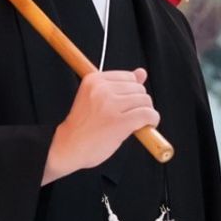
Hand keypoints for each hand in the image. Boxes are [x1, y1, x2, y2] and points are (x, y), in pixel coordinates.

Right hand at [42, 68, 158, 184]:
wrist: (67, 148)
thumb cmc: (83, 125)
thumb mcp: (97, 99)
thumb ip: (120, 85)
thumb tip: (142, 72)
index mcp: (94, 80)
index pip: (128, 77)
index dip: (132, 92)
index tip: (126, 105)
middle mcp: (102, 89)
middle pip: (138, 89)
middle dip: (140, 103)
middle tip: (131, 117)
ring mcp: (110, 105)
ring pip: (145, 101)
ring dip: (147, 113)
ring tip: (137, 123)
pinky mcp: (120, 122)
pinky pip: (147, 114)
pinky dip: (152, 120)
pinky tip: (147, 126)